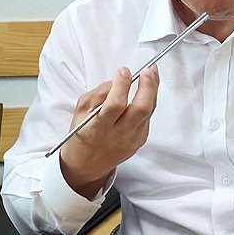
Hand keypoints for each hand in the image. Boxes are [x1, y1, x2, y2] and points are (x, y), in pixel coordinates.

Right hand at [58, 65, 159, 197]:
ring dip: (152, 90)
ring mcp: (132, 139)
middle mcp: (118, 135)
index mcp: (99, 128)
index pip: (115, 105)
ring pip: (149, 111)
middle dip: (147, 87)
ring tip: (152, 73)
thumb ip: (98, 95)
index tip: (123, 71)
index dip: (121, 86)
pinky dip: (149, 101)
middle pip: (141, 109)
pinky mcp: (140, 140)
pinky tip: (146, 91)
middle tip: (149, 70)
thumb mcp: (80, 112)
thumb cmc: (82, 133)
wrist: (87, 164)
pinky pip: (148, 117)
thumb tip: (117, 80)